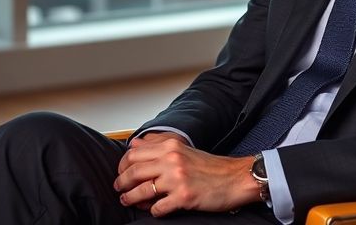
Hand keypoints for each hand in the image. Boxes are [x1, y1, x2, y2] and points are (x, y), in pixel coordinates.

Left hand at [114, 135, 258, 216]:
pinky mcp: (184, 197)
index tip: (121, 173)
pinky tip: (155, 210)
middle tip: (120, 189)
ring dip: (131, 199)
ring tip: (128, 201)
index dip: (122, 166)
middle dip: (121, 183)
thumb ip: (158, 145)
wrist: (236, 178)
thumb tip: (134, 144)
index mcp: (171, 147)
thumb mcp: (183, 149)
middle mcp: (172, 160)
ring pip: (141, 191)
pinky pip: (158, 208)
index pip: (133, 154)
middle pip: (133, 172)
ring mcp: (178, 179)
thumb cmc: (211, 166)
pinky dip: (152, 211)